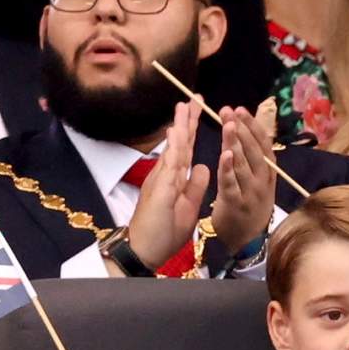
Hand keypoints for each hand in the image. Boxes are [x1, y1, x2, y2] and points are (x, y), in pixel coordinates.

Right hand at [125, 101, 210, 268]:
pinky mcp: (160, 190)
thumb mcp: (188, 207)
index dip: (191, 130)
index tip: (197, 110)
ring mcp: (161, 181)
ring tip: (184, 105)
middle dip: (186, 120)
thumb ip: (195, 186)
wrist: (144, 251)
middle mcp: (165, 176)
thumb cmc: (162, 233)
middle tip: (193, 98)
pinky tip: (177, 131)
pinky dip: (174, 147)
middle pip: (178, 143)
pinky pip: (170, 166)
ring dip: (179, 127)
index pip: (185, 150)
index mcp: (173, 179)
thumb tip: (204, 167)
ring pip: (173, 149)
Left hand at [209, 106, 275, 254]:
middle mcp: (263, 180)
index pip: (262, 143)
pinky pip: (231, 184)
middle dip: (241, 128)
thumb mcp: (255, 182)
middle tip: (229, 110)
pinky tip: (225, 154)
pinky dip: (229, 169)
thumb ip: (251, 160)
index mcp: (268, 172)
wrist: (246, 241)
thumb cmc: (247, 207)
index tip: (240, 109)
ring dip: (235, 143)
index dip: (252, 125)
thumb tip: (245, 133)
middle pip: (253, 149)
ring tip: (228, 124)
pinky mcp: (236, 204)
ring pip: (243, 164)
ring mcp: (251, 192)